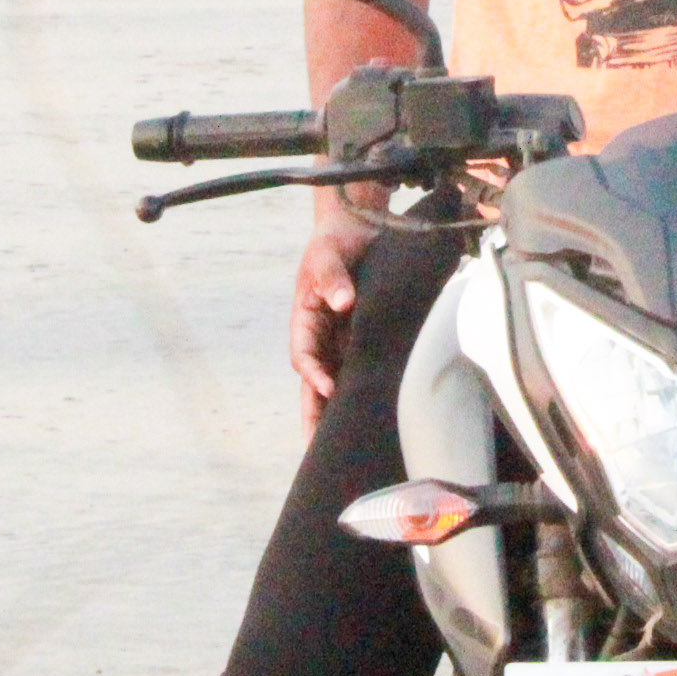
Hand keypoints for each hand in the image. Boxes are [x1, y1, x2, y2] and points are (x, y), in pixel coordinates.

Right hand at [289, 209, 379, 429]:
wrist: (359, 227)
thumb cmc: (335, 241)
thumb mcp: (327, 254)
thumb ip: (332, 277)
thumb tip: (342, 302)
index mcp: (306, 319)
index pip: (304, 355)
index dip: (314, 375)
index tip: (328, 388)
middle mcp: (322, 335)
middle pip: (315, 382)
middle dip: (313, 414)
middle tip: (314, 447)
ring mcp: (342, 340)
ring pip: (338, 383)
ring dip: (337, 412)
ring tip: (343, 445)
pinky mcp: (364, 338)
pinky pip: (362, 370)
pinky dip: (362, 393)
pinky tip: (372, 415)